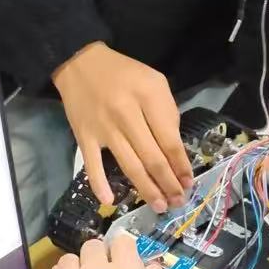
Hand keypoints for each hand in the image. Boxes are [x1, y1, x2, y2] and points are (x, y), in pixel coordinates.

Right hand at [53, 43, 193, 212]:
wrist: (80, 62)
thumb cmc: (123, 73)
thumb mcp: (154, 81)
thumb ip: (167, 111)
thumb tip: (174, 147)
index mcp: (147, 98)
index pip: (169, 139)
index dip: (181, 165)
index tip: (189, 182)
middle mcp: (126, 114)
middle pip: (152, 158)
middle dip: (168, 184)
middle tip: (178, 202)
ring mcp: (103, 128)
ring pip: (128, 165)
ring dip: (146, 189)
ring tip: (159, 206)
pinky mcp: (83, 136)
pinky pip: (91, 164)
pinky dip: (99, 183)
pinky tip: (110, 200)